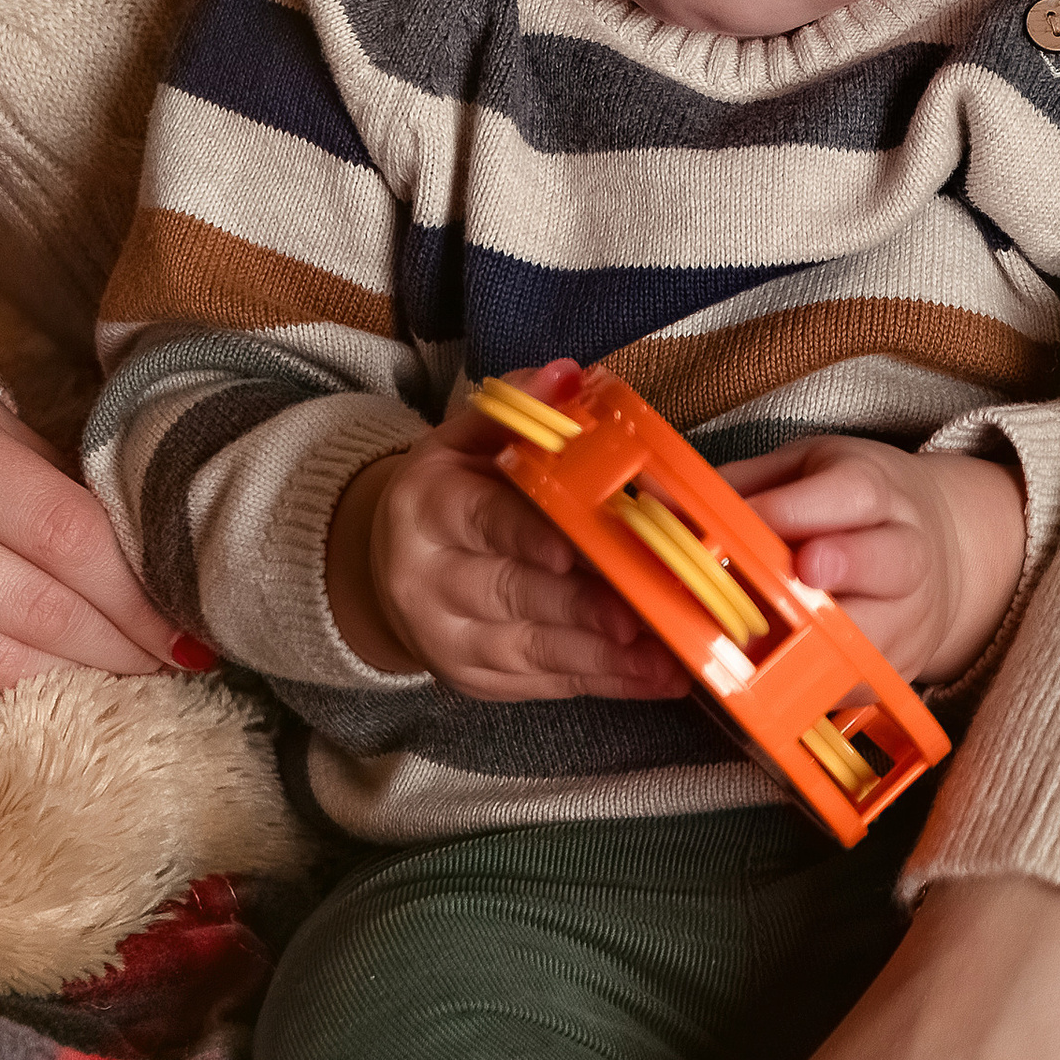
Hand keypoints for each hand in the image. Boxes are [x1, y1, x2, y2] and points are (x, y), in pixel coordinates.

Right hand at [0, 368, 187, 684]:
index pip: (60, 529)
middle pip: (34, 603)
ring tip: (131, 668)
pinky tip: (48, 669)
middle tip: (184, 657)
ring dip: (73, 671)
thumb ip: (41, 470)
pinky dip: (4, 675)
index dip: (135, 588)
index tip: (193, 619)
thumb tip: (139, 548)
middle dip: (122, 642)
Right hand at [328, 378, 687, 700]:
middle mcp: (429, 579)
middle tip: (643, 609)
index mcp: (428, 506)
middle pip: (512, 592)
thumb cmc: (449, 494)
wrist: (390, 568)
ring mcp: (452, 639)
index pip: (481, 519)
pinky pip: (547, 684)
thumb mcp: (466, 438)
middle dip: (583, 605)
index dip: (527, 536)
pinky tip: (656, 675)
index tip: (572, 551)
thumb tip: (571, 375)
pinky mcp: (479, 682)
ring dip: (606, 654)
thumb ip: (520, 408)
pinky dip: (606, 681)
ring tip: (669, 652)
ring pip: (534, 649)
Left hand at [716, 439, 1025, 686]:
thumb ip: (737, 486)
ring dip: (820, 644)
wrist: (937, 550)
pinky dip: (817, 687)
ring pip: (881, 636)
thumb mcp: (799, 471)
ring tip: (763, 643)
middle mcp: (910, 553)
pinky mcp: (905, 668)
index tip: (743, 520)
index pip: (853, 493)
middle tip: (800, 573)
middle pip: (892, 562)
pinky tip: (774, 678)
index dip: (798, 509)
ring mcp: (912, 616)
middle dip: (844, 566)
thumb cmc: (846, 506)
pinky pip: (864, 686)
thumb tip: (656, 500)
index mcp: (879, 491)